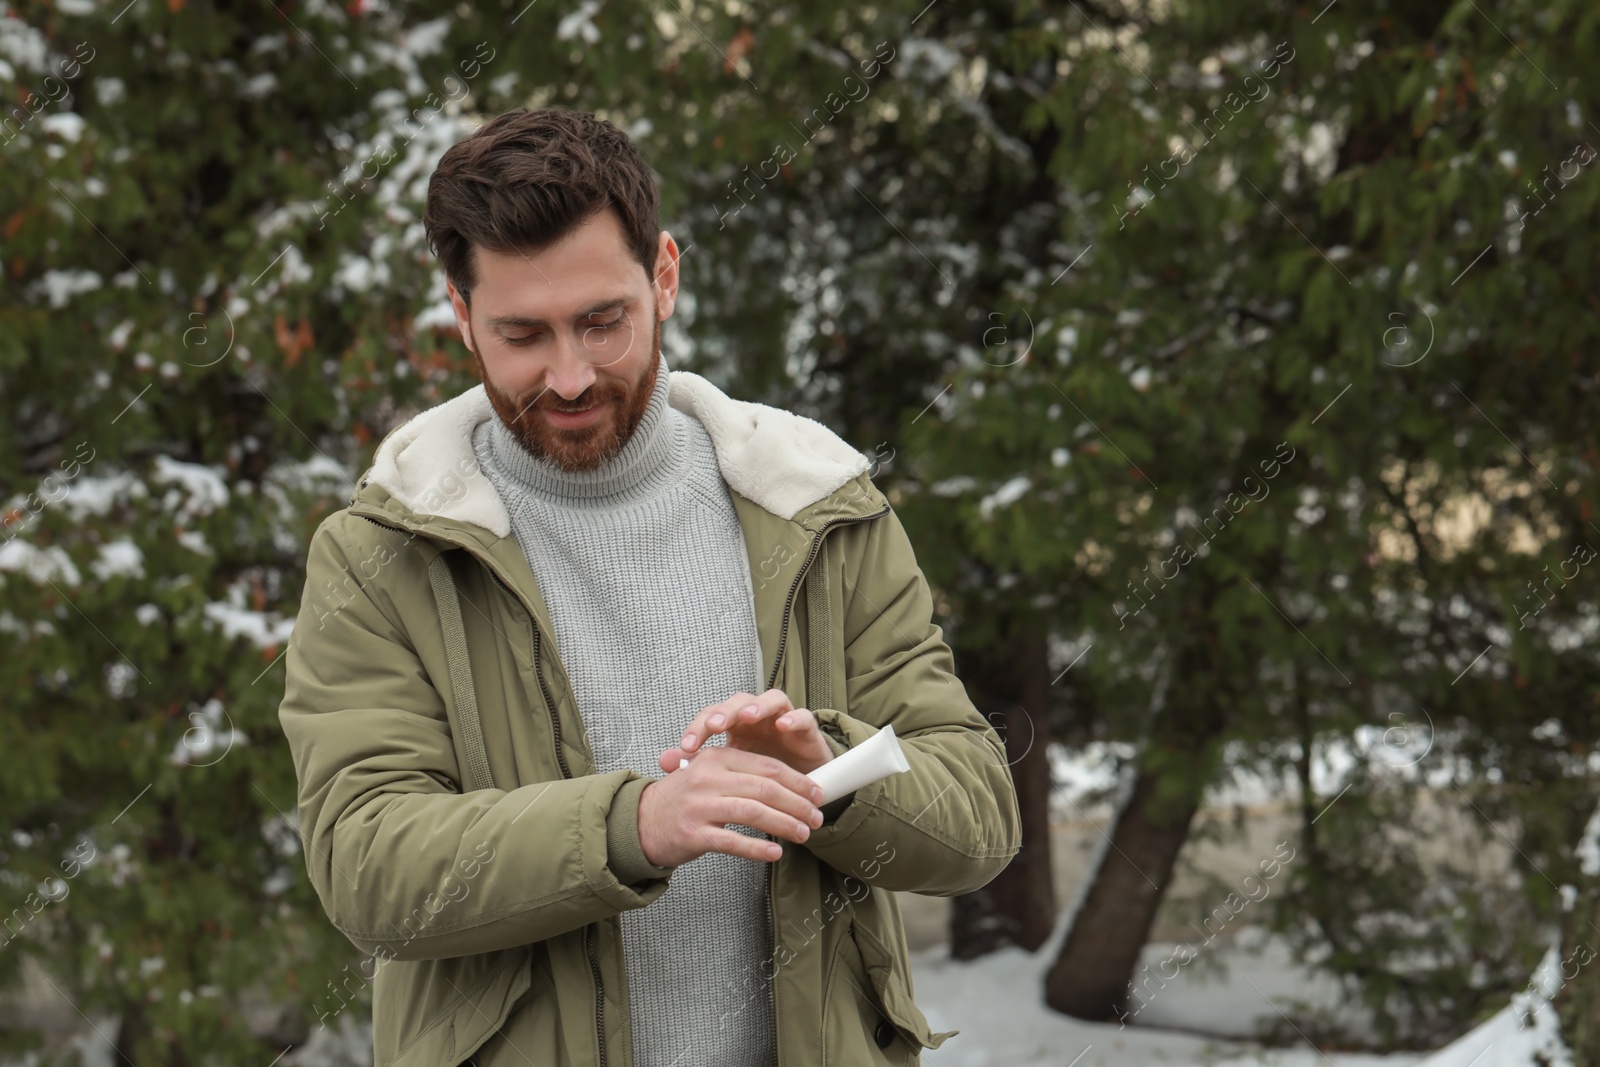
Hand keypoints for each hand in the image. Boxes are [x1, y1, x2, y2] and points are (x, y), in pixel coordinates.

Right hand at [637, 746, 826, 866]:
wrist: (640, 822)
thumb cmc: (681, 798)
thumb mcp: (708, 772)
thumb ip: (742, 772)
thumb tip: (787, 784)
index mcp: (716, 758)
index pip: (767, 766)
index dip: (797, 781)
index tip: (816, 793)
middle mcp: (708, 778)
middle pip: (765, 788)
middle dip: (798, 803)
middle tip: (816, 817)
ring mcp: (700, 806)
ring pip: (754, 812)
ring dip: (785, 824)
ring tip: (804, 834)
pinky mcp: (694, 834)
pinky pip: (733, 841)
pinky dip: (757, 847)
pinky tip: (775, 852)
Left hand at [662, 689, 835, 775]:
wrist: (801, 786)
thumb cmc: (761, 774)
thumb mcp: (730, 772)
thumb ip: (698, 765)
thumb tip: (663, 761)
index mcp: (735, 725)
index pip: (711, 717)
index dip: (698, 728)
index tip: (686, 748)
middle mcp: (757, 717)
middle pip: (738, 702)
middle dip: (724, 712)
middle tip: (713, 726)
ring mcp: (782, 719)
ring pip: (770, 699)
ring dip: (758, 706)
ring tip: (747, 716)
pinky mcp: (806, 728)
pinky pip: (802, 716)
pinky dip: (793, 718)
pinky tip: (783, 725)